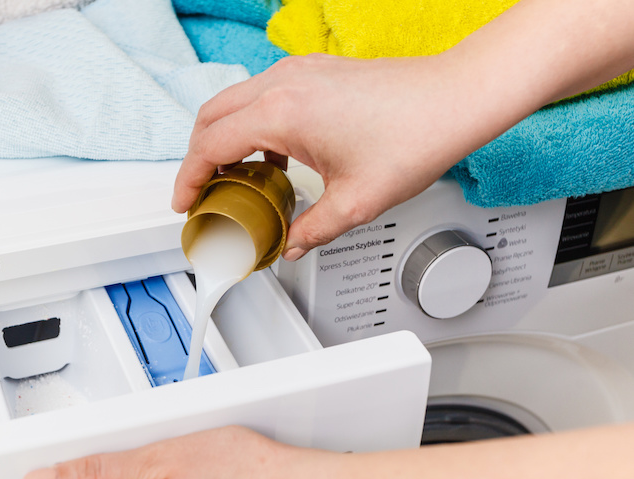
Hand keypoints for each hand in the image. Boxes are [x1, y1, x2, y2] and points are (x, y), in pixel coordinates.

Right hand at [172, 53, 500, 260]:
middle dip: (198, 156)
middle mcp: (283, 84)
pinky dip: (253, 125)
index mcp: (281, 113)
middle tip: (203, 192)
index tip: (186, 201)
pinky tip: (273, 157)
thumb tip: (291, 243)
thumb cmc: (415, 135)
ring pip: (235, 102)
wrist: (455, 99)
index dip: (189, 178)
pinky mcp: (314, 72)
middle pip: (210, 117)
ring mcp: (298, 73)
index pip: (210, 145)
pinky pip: (263, 96)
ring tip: (236, 179)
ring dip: (224, 138)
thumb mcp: (355, 202)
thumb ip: (311, 229)